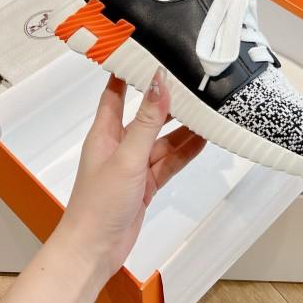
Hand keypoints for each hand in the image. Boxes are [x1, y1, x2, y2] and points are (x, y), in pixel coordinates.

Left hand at [55, 68, 205, 286]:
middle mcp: (120, 145)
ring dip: (184, 128)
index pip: (116, 92)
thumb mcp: (127, 157)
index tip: (146, 51)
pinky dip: (186, 151)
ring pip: (164, 139)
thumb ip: (148, 120)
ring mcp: (134, 165)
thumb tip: (160, 82)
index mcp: (105, 132)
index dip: (129, 72)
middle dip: (169, 100)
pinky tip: (204, 140)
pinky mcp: (146, 183)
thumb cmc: (97, 204)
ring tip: (208, 110)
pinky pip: (170, 161)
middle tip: (193, 82)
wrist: (94, 252)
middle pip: (148, 115)